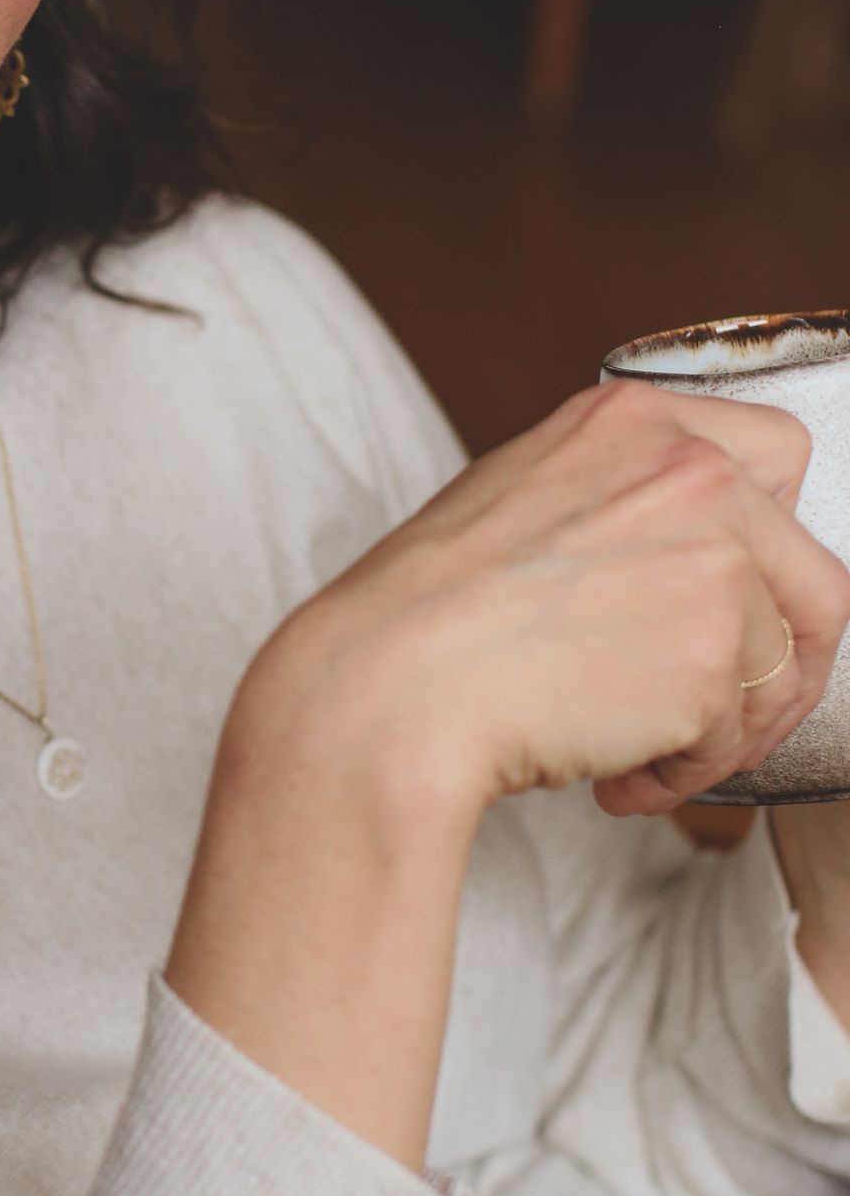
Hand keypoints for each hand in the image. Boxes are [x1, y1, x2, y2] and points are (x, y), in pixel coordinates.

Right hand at [227, 377, 849, 854]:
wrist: (388, 687)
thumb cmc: (425, 613)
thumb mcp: (523, 498)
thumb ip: (620, 501)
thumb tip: (684, 568)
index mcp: (633, 418)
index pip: (775, 454)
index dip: (764, 542)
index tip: (740, 598)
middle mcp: (690, 471)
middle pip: (812, 573)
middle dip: (780, 658)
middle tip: (725, 709)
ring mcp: (713, 558)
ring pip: (780, 666)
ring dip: (722, 729)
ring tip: (639, 757)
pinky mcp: (716, 653)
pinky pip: (737, 735)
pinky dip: (685, 773)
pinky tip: (613, 777)